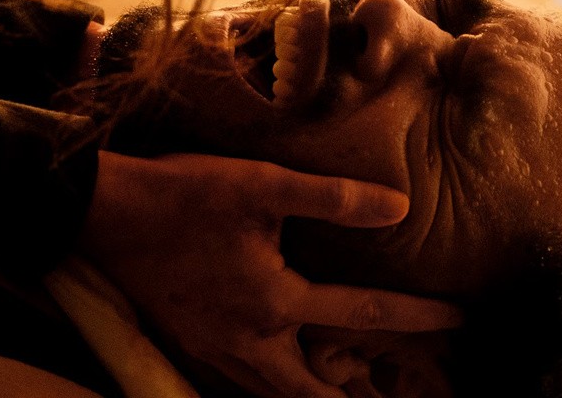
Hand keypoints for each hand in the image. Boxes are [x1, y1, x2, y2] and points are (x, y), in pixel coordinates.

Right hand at [77, 151, 461, 397]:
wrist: (103, 214)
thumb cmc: (183, 195)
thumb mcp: (262, 185)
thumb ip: (332, 199)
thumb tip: (397, 207)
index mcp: (274, 303)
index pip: (362, 316)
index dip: (417, 317)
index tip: (458, 317)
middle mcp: (249, 340)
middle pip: (314, 395)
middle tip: (393, 392)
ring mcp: (216, 348)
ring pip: (275, 393)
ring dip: (313, 395)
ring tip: (343, 388)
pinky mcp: (191, 342)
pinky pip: (243, 380)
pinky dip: (272, 383)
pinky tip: (277, 365)